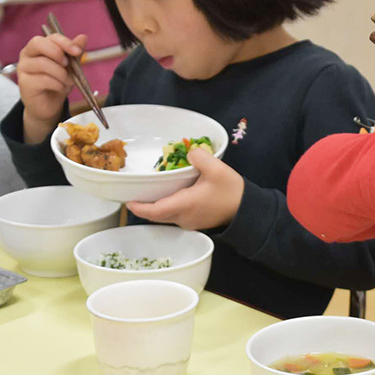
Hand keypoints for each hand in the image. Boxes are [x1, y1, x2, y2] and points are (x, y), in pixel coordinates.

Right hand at [18, 33, 86, 143]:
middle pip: (39, 43)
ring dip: (61, 73)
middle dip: (57, 53)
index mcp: (38, 47)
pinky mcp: (24, 83)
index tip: (77, 51)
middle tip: (68, 65)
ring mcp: (23, 68)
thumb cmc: (57, 83)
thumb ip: (74, 53)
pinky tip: (60, 88)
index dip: (65, 42)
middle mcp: (27, 55)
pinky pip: (44, 79)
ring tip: (67, 81)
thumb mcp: (69, 67)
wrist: (49, 105)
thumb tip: (83, 37)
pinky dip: (57, 84)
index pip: (50, 37)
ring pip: (43, 63)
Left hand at [127, 148, 244, 229]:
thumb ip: (199, 157)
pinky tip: (170, 195)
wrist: (247, 209)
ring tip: (149, 193)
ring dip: (155, 207)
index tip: (128, 201)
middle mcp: (184, 217)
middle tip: (135, 194)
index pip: (155, 211)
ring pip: (165, 217)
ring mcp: (189, 222)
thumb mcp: (217, 169)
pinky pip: (175, 216)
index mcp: (185, 205)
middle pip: (156, 215)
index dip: (139, 208)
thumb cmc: (232, 191)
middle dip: (144, 207)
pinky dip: (167, 207)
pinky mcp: (195, 222)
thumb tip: (189, 152)